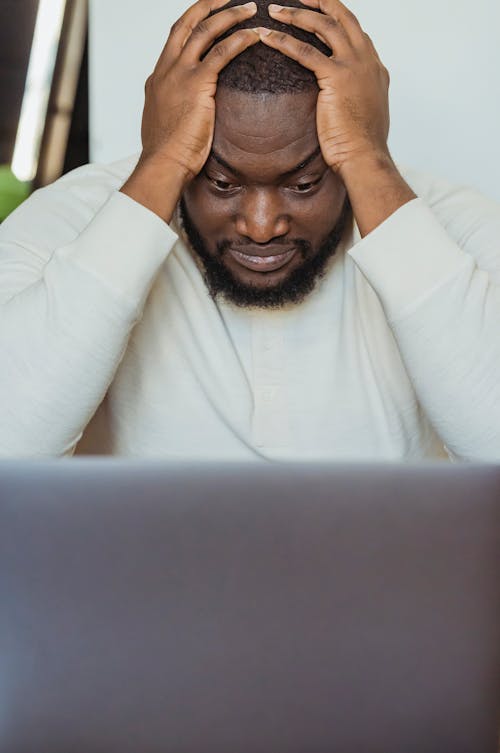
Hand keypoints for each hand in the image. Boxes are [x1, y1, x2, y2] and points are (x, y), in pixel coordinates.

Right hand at [139, 0, 258, 179]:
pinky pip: (221, 53)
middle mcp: (166, 69)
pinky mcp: (196, 84)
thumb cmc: (167, 153)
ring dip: (229, 15)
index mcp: (158, 77)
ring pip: (205, 30)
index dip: (192, 21)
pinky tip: (254, 34)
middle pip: (186, 23)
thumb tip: (185, 109)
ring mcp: (179, 74)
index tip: (208, 12)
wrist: (163, 163)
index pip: (175, 38)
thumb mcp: (165, 122)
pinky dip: (239, 39)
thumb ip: (174, 107)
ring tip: (250, 8)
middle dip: (208, 5)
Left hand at [262, 0, 391, 179]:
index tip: (316, 11)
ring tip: (275, 10)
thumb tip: (346, 99)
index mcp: (374, 66)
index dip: (334, 16)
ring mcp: (354, 66)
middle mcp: (367, 59)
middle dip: (318, 1)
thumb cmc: (360, 144)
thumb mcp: (364, 112)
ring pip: (323, 25)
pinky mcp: (337, 78)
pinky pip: (305, 52)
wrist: (365, 157)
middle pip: (342, 15)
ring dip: (296, 14)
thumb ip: (356, 96)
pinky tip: (266, 37)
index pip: (353, 30)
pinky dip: (283, 41)